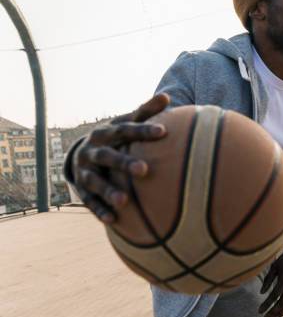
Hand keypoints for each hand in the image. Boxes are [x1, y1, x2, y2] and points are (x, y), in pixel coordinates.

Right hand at [72, 94, 169, 223]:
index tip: (164, 132)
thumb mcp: (126, 123)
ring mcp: (84, 171)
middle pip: (107, 156)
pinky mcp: (82, 190)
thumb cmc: (116, 138)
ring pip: (95, 182)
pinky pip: (89, 202)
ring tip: (125, 202)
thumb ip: (145, 112)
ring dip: (108, 191)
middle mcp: (91, 151)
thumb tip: (167, 96)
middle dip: (124, 163)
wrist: (83, 154)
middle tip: (145, 170)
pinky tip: (113, 220)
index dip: (143, 131)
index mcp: (105, 133)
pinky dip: (100, 211)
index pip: (124, 130)